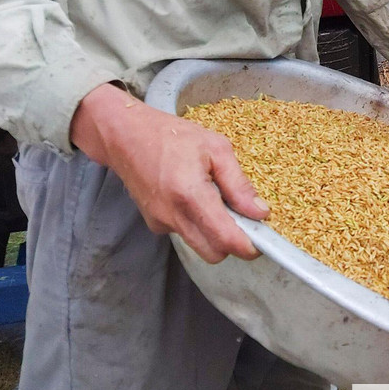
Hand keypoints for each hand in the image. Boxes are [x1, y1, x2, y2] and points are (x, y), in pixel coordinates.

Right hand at [70, 84, 268, 263]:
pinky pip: (184, 232)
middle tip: (243, 219)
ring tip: (215, 197)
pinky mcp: (154, 224)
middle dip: (232, 243)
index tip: (261, 241)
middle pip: (212, 253)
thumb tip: (259, 212)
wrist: (126, 137)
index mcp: (190, 194)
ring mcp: (160, 222)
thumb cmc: (172, 136)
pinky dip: (196, 223)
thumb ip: (238, 183)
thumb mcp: (216, 148)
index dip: (247, 246)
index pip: (224, 239)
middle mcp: (172, 215)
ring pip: (198, 244)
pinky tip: (193, 196)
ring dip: (213, 232)